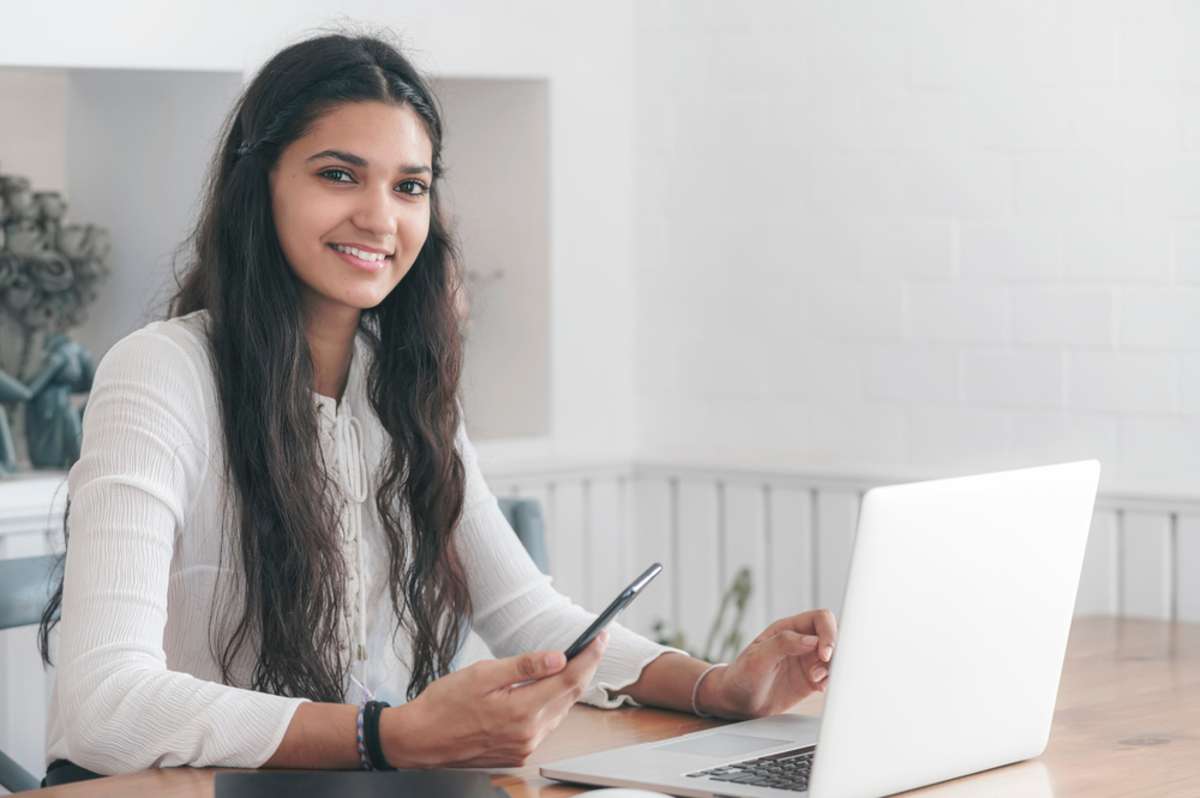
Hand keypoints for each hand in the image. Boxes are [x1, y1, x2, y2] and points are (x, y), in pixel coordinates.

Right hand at [381, 630, 608, 767]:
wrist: (420, 739)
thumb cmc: (444, 704)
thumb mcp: (483, 674)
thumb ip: (524, 667)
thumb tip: (559, 657)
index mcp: (521, 712)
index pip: (570, 680)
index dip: (589, 657)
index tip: (600, 637)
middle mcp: (529, 733)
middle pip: (570, 696)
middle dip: (585, 668)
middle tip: (593, 644)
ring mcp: (525, 746)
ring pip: (560, 711)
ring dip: (569, 686)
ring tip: (574, 662)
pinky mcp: (519, 752)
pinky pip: (546, 724)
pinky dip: (552, 703)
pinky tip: (547, 689)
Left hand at [699, 609, 836, 719]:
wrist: (738, 701)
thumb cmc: (742, 675)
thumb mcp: (758, 657)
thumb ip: (783, 644)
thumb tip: (813, 640)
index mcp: (789, 628)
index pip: (821, 618)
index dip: (828, 633)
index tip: (824, 653)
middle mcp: (802, 641)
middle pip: (834, 634)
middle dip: (836, 650)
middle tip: (823, 668)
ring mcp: (808, 660)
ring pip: (836, 656)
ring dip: (833, 667)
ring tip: (816, 680)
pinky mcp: (812, 679)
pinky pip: (832, 675)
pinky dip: (832, 680)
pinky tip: (818, 687)